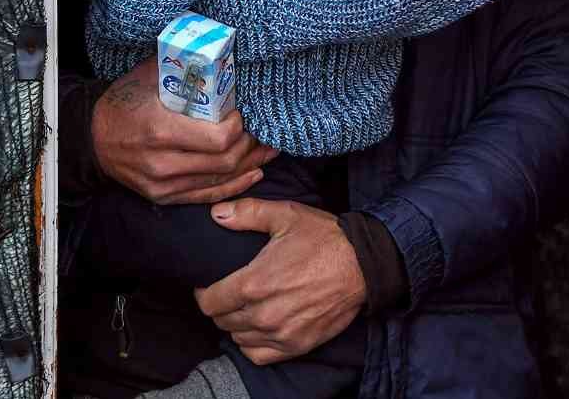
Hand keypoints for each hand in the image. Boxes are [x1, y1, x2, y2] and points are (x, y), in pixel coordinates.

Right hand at [91, 57, 277, 204]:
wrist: (92, 138)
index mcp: (160, 129)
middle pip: (224, 160)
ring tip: (268, 149)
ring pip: (220, 180)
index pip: (218, 138)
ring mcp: (163, 185)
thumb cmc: (124, 102)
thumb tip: (221, 52)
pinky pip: (207, 195)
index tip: (243, 112)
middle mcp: (162, 162)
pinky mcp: (164, 197)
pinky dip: (234, 185)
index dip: (240, 127)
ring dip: (250, 164)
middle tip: (263, 129)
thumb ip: (184, 67)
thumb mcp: (148, 77)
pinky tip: (254, 172)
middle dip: (250, 145)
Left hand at [195, 199, 365, 364]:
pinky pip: (259, 355)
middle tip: (230, 293)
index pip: (209, 302)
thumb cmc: (324, 238)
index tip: (210, 284)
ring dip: (237, 325)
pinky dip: (253, 344)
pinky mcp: (297, 345)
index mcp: (253, 283)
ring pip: (238, 338)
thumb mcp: (285, 215)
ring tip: (245, 308)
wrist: (363, 264)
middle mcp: (263, 314)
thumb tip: (216, 213)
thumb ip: (247, 213)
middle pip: (222, 321)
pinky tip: (258, 329)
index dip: (204, 292)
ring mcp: (280, 333)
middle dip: (221, 306)